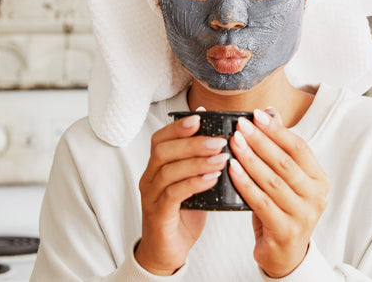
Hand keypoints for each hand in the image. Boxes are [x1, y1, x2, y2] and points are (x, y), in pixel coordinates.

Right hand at [135, 115, 229, 274]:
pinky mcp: (158, 215)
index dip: (178, 127)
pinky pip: (173, 194)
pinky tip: (212, 179)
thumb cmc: (182, 216)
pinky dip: (194, 183)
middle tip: (219, 140)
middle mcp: (149, 179)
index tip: (200, 118)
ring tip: (222, 158)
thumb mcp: (192, 184)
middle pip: (163, 151)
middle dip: (193, 142)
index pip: (160, 139)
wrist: (166, 253)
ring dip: (197, 161)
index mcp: (155, 168)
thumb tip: (219, 138)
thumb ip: (200, 164)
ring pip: (168, 170)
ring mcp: (151, 197)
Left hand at [228, 108, 329, 277]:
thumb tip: (270, 112)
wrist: (284, 253)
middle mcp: (316, 197)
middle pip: (285, 163)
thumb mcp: (287, 179)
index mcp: (319, 179)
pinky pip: (261, 202)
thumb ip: (280, 147)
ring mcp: (302, 215)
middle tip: (240, 126)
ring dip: (250, 159)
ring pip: (272, 181)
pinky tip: (232, 169)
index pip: (299, 148)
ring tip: (233, 143)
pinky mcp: (285, 231)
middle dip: (260, 141)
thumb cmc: (283, 208)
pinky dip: (245, 183)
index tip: (256, 115)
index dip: (277, 130)